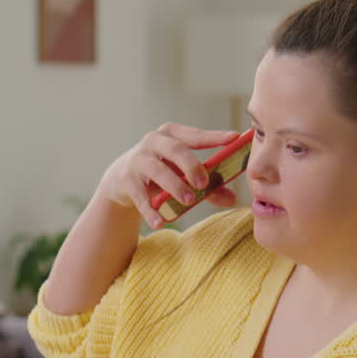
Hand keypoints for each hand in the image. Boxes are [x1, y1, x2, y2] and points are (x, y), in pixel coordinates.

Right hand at [93, 123, 239, 228]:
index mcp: (173, 135)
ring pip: (157, 170)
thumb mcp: (183, 175)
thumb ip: (208, 186)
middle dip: (191, 165)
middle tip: (204, 184)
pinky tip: (160, 222)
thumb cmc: (162, 172)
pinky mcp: (127, 179)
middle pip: (176, 149)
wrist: (122, 179)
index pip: (196, 135)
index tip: (234, 138)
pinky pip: (140, 195)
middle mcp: (154, 142)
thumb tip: (232, 199)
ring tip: (188, 201)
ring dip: (174, 186)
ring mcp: (138, 159)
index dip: (214, 136)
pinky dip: (150, 210)